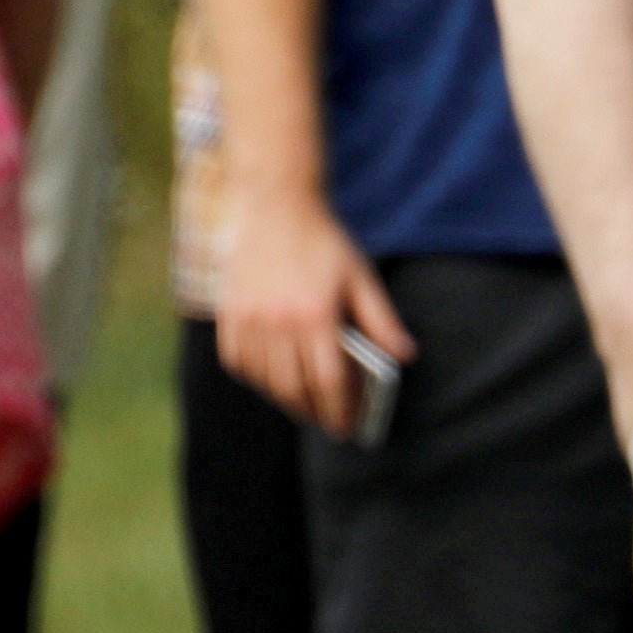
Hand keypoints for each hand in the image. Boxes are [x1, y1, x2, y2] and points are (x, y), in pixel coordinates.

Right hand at [217, 192, 406, 435]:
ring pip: (265, 379)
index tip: (348, 426)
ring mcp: (248, 319)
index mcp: (316, 316)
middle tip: (330, 423)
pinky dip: (256, 378)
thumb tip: (405, 356)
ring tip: (306, 405)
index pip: (330, 381)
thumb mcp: (362, 279)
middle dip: (314, 412)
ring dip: (286, 399)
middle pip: (294, 387)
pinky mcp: (227, 313)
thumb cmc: (324, 244)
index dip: (340, 409)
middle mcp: (277, 323)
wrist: (275, 206)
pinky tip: (273, 381)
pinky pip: (238, 361)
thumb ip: (381, 321)